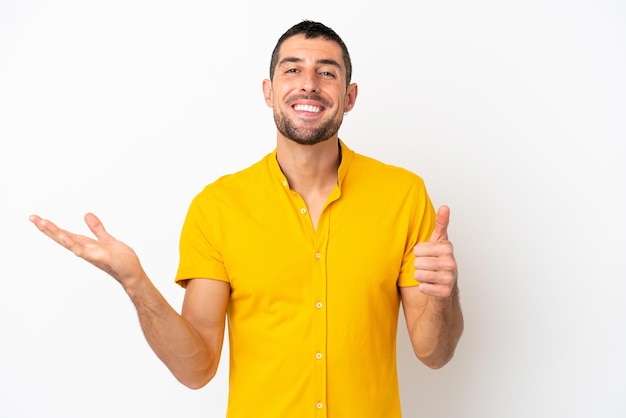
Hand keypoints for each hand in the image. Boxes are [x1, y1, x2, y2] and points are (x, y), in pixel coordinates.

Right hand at [29, 213, 143, 285]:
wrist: (133, 274)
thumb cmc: (121, 260)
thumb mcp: (107, 239)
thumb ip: (97, 229)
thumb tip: (87, 214)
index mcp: (86, 244)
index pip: (66, 234)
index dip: (51, 227)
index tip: (36, 218)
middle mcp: (85, 250)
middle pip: (63, 237)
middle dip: (47, 228)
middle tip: (32, 218)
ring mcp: (92, 254)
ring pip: (71, 243)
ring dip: (58, 234)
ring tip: (44, 223)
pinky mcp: (102, 258)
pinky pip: (86, 251)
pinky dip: (76, 246)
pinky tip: (66, 239)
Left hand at [413, 205, 457, 298]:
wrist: (445, 288)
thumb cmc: (438, 262)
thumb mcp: (439, 242)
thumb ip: (441, 224)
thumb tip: (445, 206)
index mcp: (447, 248)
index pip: (418, 249)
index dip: (419, 253)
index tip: (429, 255)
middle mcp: (451, 262)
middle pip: (417, 262)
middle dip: (418, 266)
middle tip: (428, 268)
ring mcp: (449, 278)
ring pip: (418, 274)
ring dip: (420, 277)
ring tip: (429, 276)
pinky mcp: (445, 292)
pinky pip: (422, 287)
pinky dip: (423, 288)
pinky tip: (431, 286)